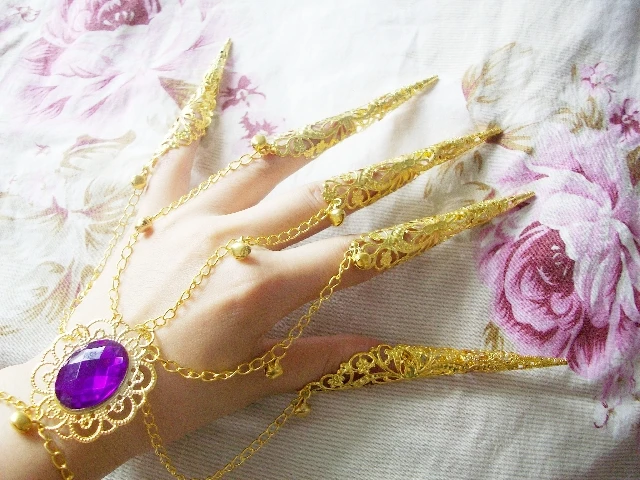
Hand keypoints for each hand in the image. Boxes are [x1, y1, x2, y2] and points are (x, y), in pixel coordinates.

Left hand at [0, 137, 381, 479]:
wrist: (86, 394)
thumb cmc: (173, 398)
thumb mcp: (251, 383)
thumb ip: (317, 357)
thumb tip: (375, 349)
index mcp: (259, 289)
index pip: (347, 257)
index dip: (401, 241)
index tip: (441, 220)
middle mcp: (229, 242)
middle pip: (315, 197)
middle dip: (371, 178)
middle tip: (408, 155)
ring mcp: (186, 221)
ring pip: (258, 168)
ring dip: (304, 145)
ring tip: (340, 120)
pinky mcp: (150, 218)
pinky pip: (173, 166)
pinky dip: (189, 138)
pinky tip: (204, 108)